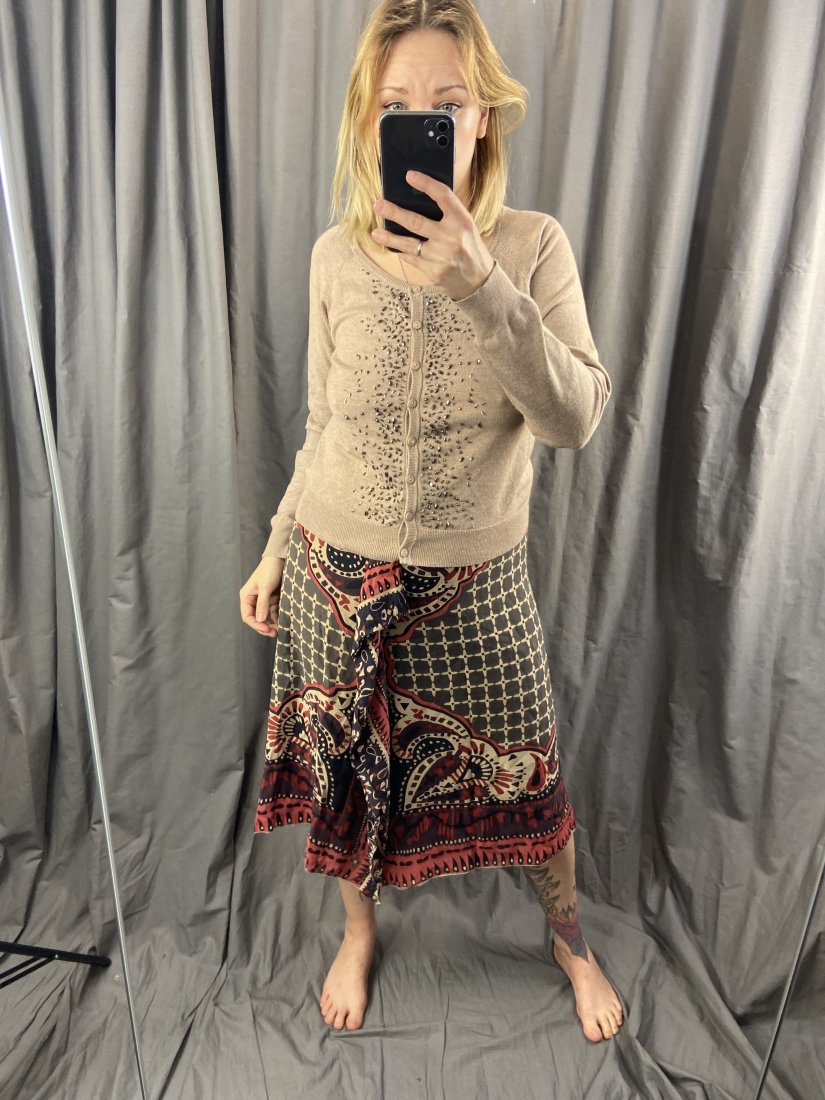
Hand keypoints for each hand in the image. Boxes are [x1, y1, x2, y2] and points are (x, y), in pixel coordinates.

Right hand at [240, 556, 284, 636]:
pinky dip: (276, 618)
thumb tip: (260, 620)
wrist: (280, 558)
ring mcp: (263, 600)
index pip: (247, 616)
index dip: (256, 625)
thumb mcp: (265, 587)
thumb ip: (262, 604)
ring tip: (279, 630)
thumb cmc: (270, 570)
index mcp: (246, 596)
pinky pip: (273, 612)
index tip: (267, 630)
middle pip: (256, 619)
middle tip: (274, 633)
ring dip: (271, 624)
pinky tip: (282, 622)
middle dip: (263, 627)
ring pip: (265, 617)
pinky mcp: (272, 598)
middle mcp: (253, 599)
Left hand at [371, 170, 494, 300]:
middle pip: (417, 222)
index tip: (410, 175)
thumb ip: (447, 214)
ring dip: (389, 238)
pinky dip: (400, 251)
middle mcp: (451, 238)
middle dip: (395, 212)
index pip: (443, 196)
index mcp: (461, 221)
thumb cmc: (468, 246)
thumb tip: (416, 199)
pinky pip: (411, 259)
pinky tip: (391, 246)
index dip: (426, 184)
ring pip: (408, 244)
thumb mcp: (465, 225)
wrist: (478, 279)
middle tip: (378, 205)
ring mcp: (441, 257)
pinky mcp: (433, 272)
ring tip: (375, 232)